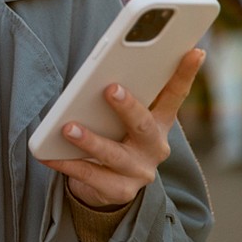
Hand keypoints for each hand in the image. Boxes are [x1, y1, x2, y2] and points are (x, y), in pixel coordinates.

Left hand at [40, 48, 205, 208]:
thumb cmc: (114, 135)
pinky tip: (48, 154)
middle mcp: (155, 147)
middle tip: (110, 88)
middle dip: (127, 107)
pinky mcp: (120, 191)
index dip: (185, 73)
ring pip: (114, 154)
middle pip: (143, 125)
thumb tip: (103, 71)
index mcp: (160, 122)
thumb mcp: (123, 116)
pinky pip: (90, 176)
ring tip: (68, 128)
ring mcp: (140, 171)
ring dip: (90, 140)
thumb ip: (123, 95)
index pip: (175, 94)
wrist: (108, 184)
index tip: (194, 51)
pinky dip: (66, 163)